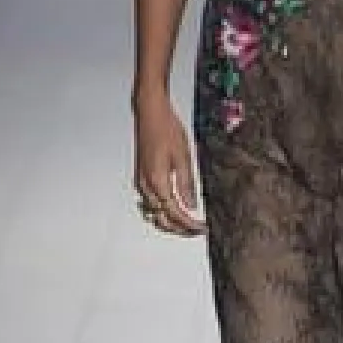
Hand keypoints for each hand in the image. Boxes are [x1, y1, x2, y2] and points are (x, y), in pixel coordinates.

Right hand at [133, 88, 205, 236]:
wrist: (150, 113)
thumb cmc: (167, 130)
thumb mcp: (183, 157)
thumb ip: (187, 184)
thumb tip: (192, 206)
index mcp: (157, 182)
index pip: (174, 213)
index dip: (188, 225)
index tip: (202, 228)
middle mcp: (146, 186)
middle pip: (160, 219)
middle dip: (179, 229)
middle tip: (196, 230)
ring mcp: (141, 182)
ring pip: (152, 213)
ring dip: (169, 222)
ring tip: (186, 223)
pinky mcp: (141, 177)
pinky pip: (149, 203)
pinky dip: (161, 211)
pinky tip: (173, 208)